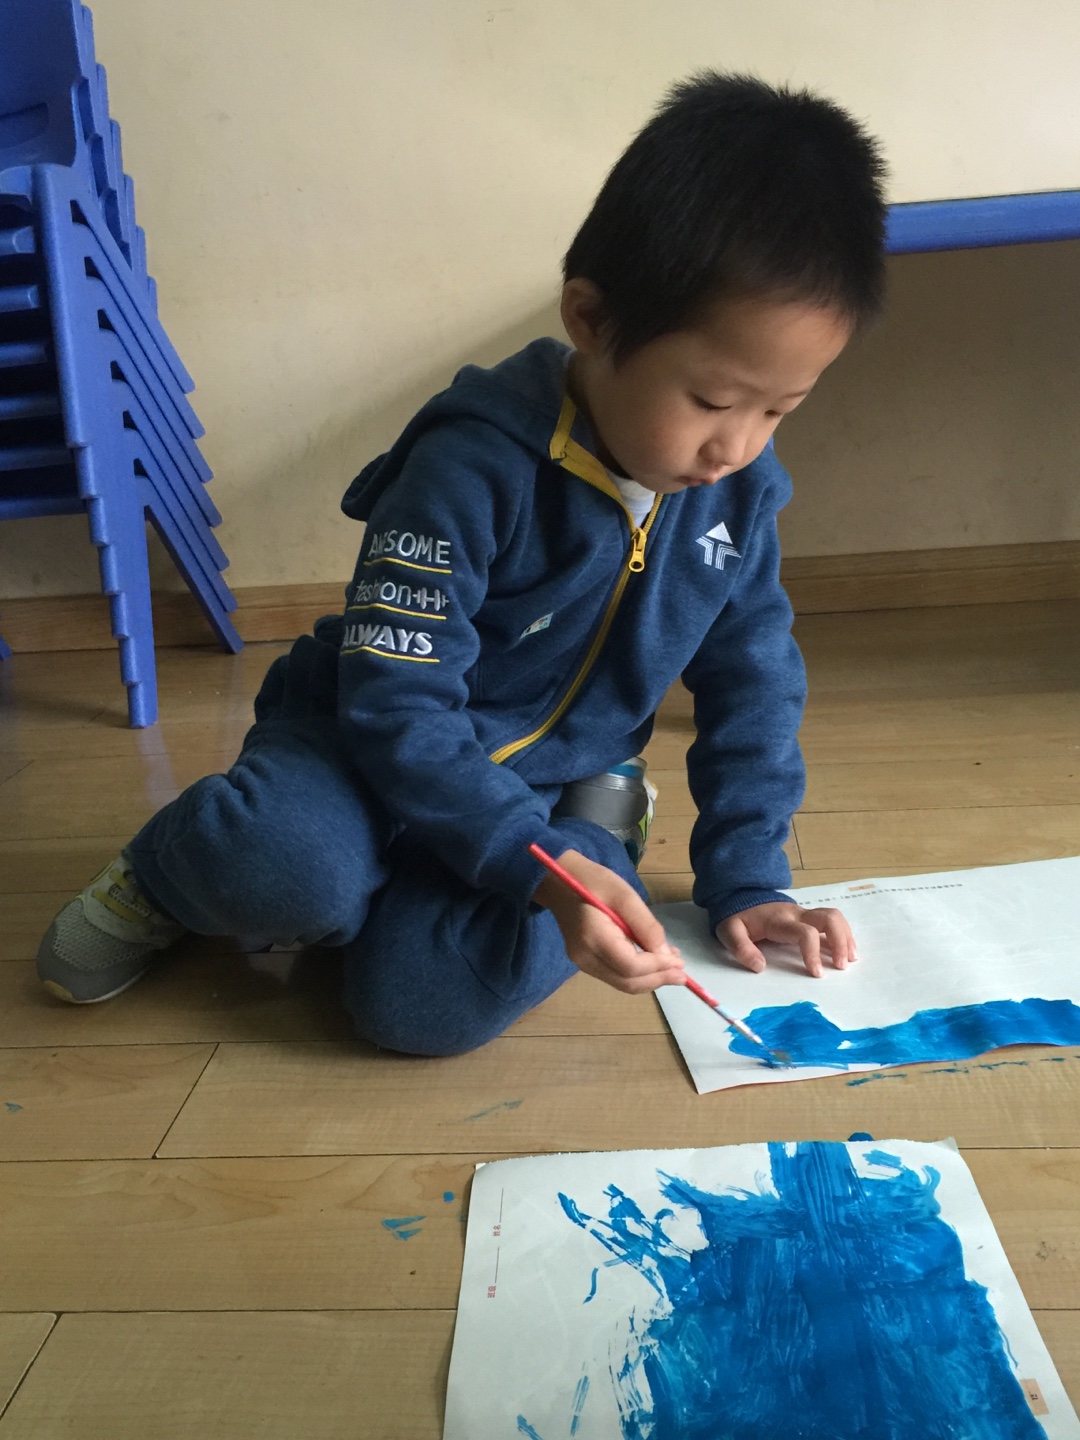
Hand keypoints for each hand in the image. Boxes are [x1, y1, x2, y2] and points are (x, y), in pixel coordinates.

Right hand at [533, 849, 683, 994]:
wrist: (558, 882)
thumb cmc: (592, 881)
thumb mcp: (624, 894)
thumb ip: (645, 924)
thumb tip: (665, 954)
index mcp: (593, 938)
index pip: (630, 966)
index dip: (657, 967)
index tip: (679, 961)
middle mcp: (585, 957)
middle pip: (627, 982)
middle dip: (657, 980)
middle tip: (683, 974)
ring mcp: (582, 963)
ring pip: (622, 983)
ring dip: (650, 979)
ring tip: (672, 967)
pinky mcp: (585, 962)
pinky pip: (615, 975)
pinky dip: (637, 974)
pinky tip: (652, 961)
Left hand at [717, 901, 856, 977]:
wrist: (739, 894)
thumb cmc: (738, 916)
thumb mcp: (730, 932)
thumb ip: (741, 948)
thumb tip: (760, 967)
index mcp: (779, 920)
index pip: (805, 933)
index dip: (814, 953)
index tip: (816, 973)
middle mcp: (796, 914)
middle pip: (829, 918)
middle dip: (840, 942)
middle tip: (840, 966)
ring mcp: (804, 913)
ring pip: (834, 917)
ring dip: (846, 937)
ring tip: (849, 960)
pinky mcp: (807, 916)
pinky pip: (831, 920)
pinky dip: (842, 934)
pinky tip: (845, 951)